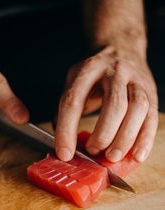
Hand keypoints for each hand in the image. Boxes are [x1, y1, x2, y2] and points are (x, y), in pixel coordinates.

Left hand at [55, 46, 157, 162]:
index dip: (67, 129)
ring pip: (138, 108)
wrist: (121, 47)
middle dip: (104, 133)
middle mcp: (115, 72)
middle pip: (114, 103)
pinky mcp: (151, 92)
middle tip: (93, 152)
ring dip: (125, 137)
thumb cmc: (94, 73)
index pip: (74, 100)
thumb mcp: (74, 82)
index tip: (64, 153)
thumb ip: (65, 110)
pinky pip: (152, 117)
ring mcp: (136, 81)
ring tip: (112, 157)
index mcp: (88, 69)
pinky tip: (136, 156)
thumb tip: (62, 144)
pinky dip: (145, 139)